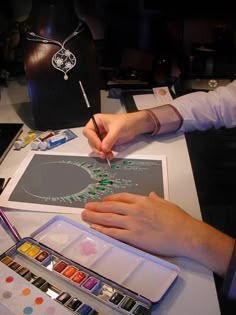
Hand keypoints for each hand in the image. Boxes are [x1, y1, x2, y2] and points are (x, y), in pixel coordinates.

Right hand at [82, 112, 154, 159]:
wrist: (135, 125)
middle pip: (91, 140)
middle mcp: (97, 128)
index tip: (100, 146)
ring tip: (107, 155)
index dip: (93, 139)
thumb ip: (109, 139)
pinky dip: (106, 153)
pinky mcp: (106, 142)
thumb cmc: (126, 121)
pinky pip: (103, 149)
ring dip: (101, 152)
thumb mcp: (116, 129)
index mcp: (96, 121)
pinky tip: (110, 155)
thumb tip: (103, 148)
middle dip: (97, 148)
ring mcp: (101, 136)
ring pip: (96, 146)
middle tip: (103, 153)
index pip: (88, 131)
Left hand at [82, 192, 234, 275]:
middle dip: (97, 206)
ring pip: (109, 219)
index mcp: (143, 201)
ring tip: (85, 215)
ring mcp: (133, 223)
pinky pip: (114, 233)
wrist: (185, 234)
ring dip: (95, 217)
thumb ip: (156, 199)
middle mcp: (135, 210)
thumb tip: (151, 195)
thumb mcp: (167, 204)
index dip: (110, 199)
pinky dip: (103, 230)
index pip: (122, 197)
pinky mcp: (134, 237)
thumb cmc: (179, 219)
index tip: (102, 200)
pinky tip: (95, 228)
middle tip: (86, 206)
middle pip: (111, 207)